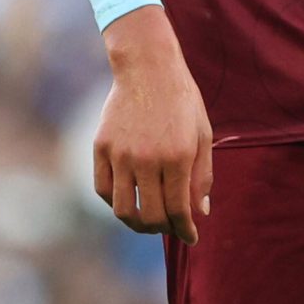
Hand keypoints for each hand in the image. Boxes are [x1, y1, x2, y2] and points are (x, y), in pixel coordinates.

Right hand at [95, 6, 213, 244]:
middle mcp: (146, 160)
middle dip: (164, 229)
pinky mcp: (101, 147)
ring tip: (148, 220)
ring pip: (123, 210)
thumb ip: (202, 175)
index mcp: (177, 157)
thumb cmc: (182, 100)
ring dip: (137, 223)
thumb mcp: (202, 134)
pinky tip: (129, 199)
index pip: (179, 211)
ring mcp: (120, 154)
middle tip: (171, 227)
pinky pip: (104, 189)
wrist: (148, 67)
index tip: (190, 237)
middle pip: (151, 216)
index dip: (186, 230)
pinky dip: (115, 202)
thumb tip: (200, 212)